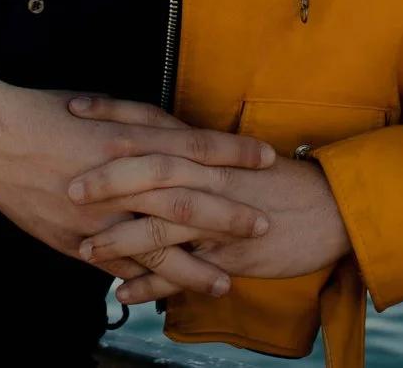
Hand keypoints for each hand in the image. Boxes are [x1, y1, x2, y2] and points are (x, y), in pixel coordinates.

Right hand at [0, 65, 276, 297]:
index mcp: (127, 139)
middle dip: (227, 218)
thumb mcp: (103, 106)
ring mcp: (96, 216)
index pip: (193, 147)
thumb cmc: (48, 112)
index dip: (233, 154)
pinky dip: (145, 283)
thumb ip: (145, 126)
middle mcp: (117, 179)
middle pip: (184, 202)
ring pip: (154, 248)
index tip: (267, 158)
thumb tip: (185, 139)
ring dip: (193, 268)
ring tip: (225, 282)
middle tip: (262, 225)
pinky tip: (169, 294)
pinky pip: (117, 267)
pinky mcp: (74, 241)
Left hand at [65, 93, 354, 304]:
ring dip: (122, 239)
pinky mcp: (232, 252)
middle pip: (154, 170)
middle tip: (69, 186)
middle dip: (110, 178)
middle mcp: (210, 176)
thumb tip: (150, 151)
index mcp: (206, 150)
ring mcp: (221, 215)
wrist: (333, 208)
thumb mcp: (232, 160)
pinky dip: (154, 284)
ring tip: (84, 249)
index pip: (154, 123)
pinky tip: (123, 294)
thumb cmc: (280, 181)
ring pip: (165, 224)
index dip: (114, 114)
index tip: (74, 109)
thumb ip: (191, 156)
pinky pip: (186, 271)